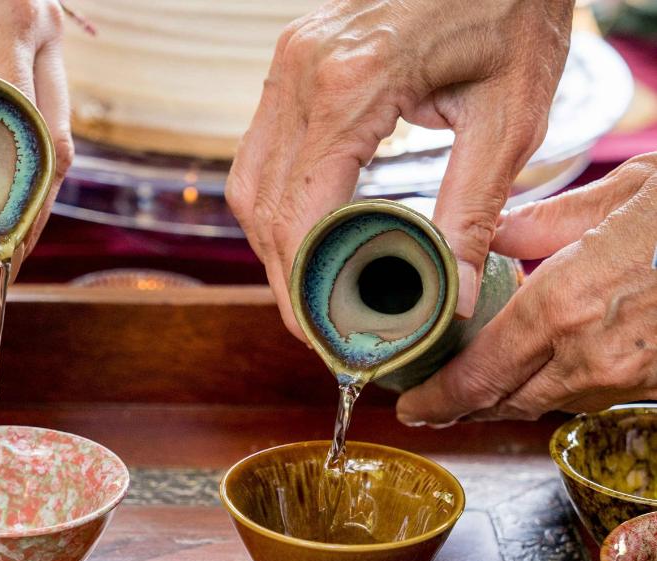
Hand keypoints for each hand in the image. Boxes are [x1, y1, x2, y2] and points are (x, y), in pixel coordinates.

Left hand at [0, 0, 72, 314]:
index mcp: (6, 17)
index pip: (24, 129)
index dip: (8, 204)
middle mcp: (40, 36)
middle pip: (52, 152)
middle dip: (21, 226)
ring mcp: (41, 49)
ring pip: (51, 149)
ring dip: (21, 213)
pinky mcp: (26, 63)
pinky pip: (33, 134)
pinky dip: (10, 183)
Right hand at [226, 0, 572, 337]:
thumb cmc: (510, 11)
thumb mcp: (508, 115)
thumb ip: (472, 211)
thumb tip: (454, 296)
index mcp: (353, 84)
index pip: (298, 210)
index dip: (302, 283)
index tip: (321, 331)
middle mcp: (302, 70)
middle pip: (260, 203)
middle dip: (283, 274)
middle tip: (315, 323)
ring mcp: (288, 61)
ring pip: (248, 179)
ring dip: (271, 240)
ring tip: (308, 286)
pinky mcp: (291, 61)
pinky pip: (260, 148)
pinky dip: (275, 200)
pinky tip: (306, 229)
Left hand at [397, 153, 656, 424]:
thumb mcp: (627, 192)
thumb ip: (548, 222)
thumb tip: (498, 234)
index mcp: (567, 304)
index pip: (479, 373)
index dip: (437, 399)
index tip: (410, 406)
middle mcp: (594, 354)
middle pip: (506, 401)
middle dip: (462, 407)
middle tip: (430, 406)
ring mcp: (633, 375)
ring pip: (549, 404)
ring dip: (508, 399)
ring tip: (475, 389)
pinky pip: (592, 396)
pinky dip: (557, 389)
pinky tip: (542, 373)